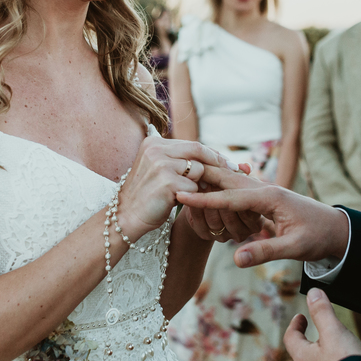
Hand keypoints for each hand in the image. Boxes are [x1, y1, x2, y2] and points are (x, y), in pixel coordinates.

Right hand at [117, 137, 233, 241]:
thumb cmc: (148, 197)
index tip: (228, 162)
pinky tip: (181, 203)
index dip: (212, 154)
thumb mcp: (161, 171)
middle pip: (198, 151)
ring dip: (200, 185)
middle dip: (218, 162)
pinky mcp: (167, 182)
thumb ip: (182, 161)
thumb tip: (218, 157)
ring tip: (188, 194)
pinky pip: (195, 187)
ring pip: (198, 170)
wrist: (126, 218)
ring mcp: (161, 164)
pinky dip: (194, 197)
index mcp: (153, 142)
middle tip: (235, 171)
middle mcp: (156, 149)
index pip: (192, 144)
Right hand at [176, 165, 349, 267]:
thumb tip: (236, 259)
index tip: (180, 197)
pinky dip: (222, 188)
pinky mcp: (266, 198)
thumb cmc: (318, 236)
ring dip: (210, 180)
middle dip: (202, 177)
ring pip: (233, 182)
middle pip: (227, 179)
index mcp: (270, 197)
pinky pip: (239, 190)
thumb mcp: (294, 248)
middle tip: (173, 173)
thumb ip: (265, 251)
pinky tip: (209, 188)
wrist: (338, 229)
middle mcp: (266, 189)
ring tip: (184, 176)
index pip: (230, 196)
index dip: (204, 199)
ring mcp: (266, 191)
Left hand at [284, 288, 360, 360]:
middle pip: (302, 358)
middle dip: (309, 345)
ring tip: (335, 358)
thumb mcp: (335, 332)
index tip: (301, 318)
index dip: (295, 325)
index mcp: (303, 359)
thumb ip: (323, 312)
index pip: (291, 338)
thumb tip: (313, 293)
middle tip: (319, 336)